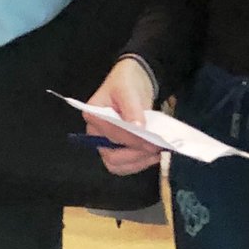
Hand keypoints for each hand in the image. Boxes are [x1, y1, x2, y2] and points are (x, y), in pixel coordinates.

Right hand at [83, 57, 162, 175]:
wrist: (133, 83)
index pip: (109, 133)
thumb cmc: (126, 83)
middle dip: (134, 155)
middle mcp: (96, 132)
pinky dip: (139, 163)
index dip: (129, 139)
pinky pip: (125, 164)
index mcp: (93, 115)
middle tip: (154, 149)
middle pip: (109, 155)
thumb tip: (138, 128)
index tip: (150, 140)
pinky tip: (153, 155)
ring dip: (138, 163)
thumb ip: (132, 109)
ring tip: (155, 153)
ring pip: (117, 165)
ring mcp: (106, 142)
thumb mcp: (128, 90)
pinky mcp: (117, 148)